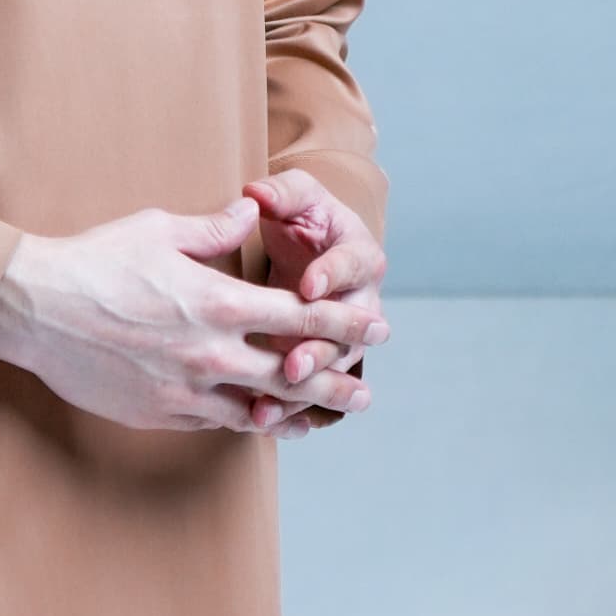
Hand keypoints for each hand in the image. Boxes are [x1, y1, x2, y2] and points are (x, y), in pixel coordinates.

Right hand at [0, 192, 383, 437]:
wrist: (33, 310)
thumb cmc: (94, 262)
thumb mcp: (159, 230)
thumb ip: (214, 228)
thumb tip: (251, 210)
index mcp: (219, 302)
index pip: (302, 316)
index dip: (345, 322)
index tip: (375, 326)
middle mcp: (211, 353)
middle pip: (294, 375)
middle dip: (336, 383)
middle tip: (366, 392)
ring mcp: (186, 390)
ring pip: (258, 411)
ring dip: (296, 414)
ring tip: (324, 419)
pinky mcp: (160, 413)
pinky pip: (215, 422)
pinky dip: (244, 422)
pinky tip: (259, 422)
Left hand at [238, 168, 389, 436]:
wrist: (305, 248)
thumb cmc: (301, 218)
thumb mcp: (294, 199)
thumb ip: (280, 194)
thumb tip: (255, 193)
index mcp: (359, 256)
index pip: (351, 266)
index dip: (332, 276)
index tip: (308, 286)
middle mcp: (360, 302)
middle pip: (350, 332)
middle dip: (321, 350)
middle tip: (293, 364)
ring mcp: (344, 337)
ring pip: (331, 369)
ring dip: (304, 391)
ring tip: (270, 407)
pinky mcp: (323, 361)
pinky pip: (312, 389)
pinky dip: (288, 407)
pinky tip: (260, 422)